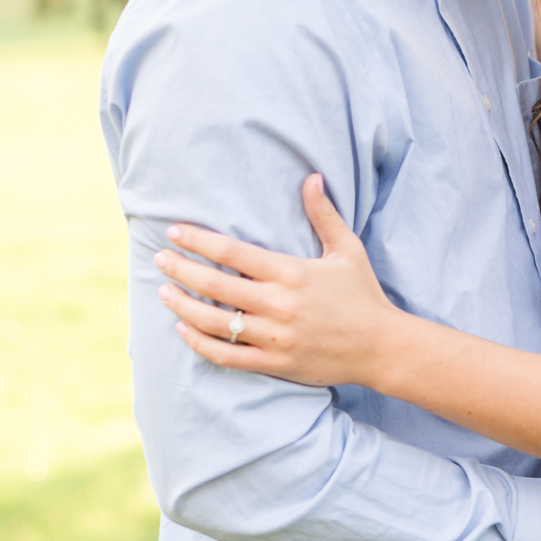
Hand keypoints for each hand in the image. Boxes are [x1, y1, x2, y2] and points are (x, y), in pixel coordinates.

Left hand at [153, 176, 397, 388]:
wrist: (382, 347)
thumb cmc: (363, 295)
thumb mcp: (347, 250)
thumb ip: (324, 214)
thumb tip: (312, 177)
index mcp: (292, 273)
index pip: (233, 253)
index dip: (199, 240)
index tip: (175, 232)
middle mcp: (279, 305)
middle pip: (215, 286)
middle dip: (181, 269)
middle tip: (159, 258)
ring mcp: (275, 337)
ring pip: (215, 322)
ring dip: (183, 306)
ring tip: (164, 292)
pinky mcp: (275, 363)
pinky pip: (227, 356)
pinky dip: (200, 343)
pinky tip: (183, 329)